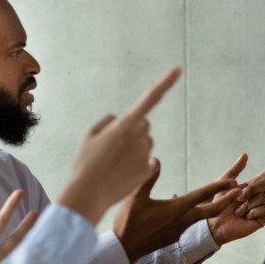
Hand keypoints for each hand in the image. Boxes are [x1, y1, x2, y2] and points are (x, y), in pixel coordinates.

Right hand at [57, 68, 181, 223]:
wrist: (88, 193)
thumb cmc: (85, 163)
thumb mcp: (89, 136)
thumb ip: (107, 122)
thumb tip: (119, 119)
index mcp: (125, 123)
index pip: (149, 98)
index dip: (165, 83)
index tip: (179, 69)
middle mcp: (139, 136)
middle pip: (143, 125)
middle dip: (133, 130)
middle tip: (113, 146)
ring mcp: (145, 154)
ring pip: (145, 144)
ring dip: (134, 149)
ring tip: (113, 162)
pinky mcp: (148, 170)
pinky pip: (147, 161)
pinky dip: (136, 164)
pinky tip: (120, 173)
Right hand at [112, 157, 240, 260]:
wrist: (124, 249)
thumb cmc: (129, 221)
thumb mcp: (136, 197)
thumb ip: (148, 178)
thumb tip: (155, 159)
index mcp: (177, 208)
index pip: (203, 195)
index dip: (219, 187)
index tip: (233, 181)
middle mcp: (183, 220)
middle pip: (212, 210)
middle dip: (227, 200)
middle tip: (240, 192)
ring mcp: (180, 230)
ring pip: (201, 217)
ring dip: (212, 208)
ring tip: (220, 199)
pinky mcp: (174, 237)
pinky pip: (188, 224)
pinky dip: (193, 216)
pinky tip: (185, 211)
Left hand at [207, 153, 264, 244]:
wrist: (215, 223)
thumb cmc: (218, 204)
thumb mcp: (224, 182)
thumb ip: (235, 169)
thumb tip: (246, 154)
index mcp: (252, 185)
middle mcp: (260, 195)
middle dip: (251, 189)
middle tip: (238, 198)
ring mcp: (262, 206)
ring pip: (262, 198)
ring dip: (246, 204)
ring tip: (238, 211)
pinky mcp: (262, 218)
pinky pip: (263, 209)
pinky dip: (251, 212)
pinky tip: (245, 217)